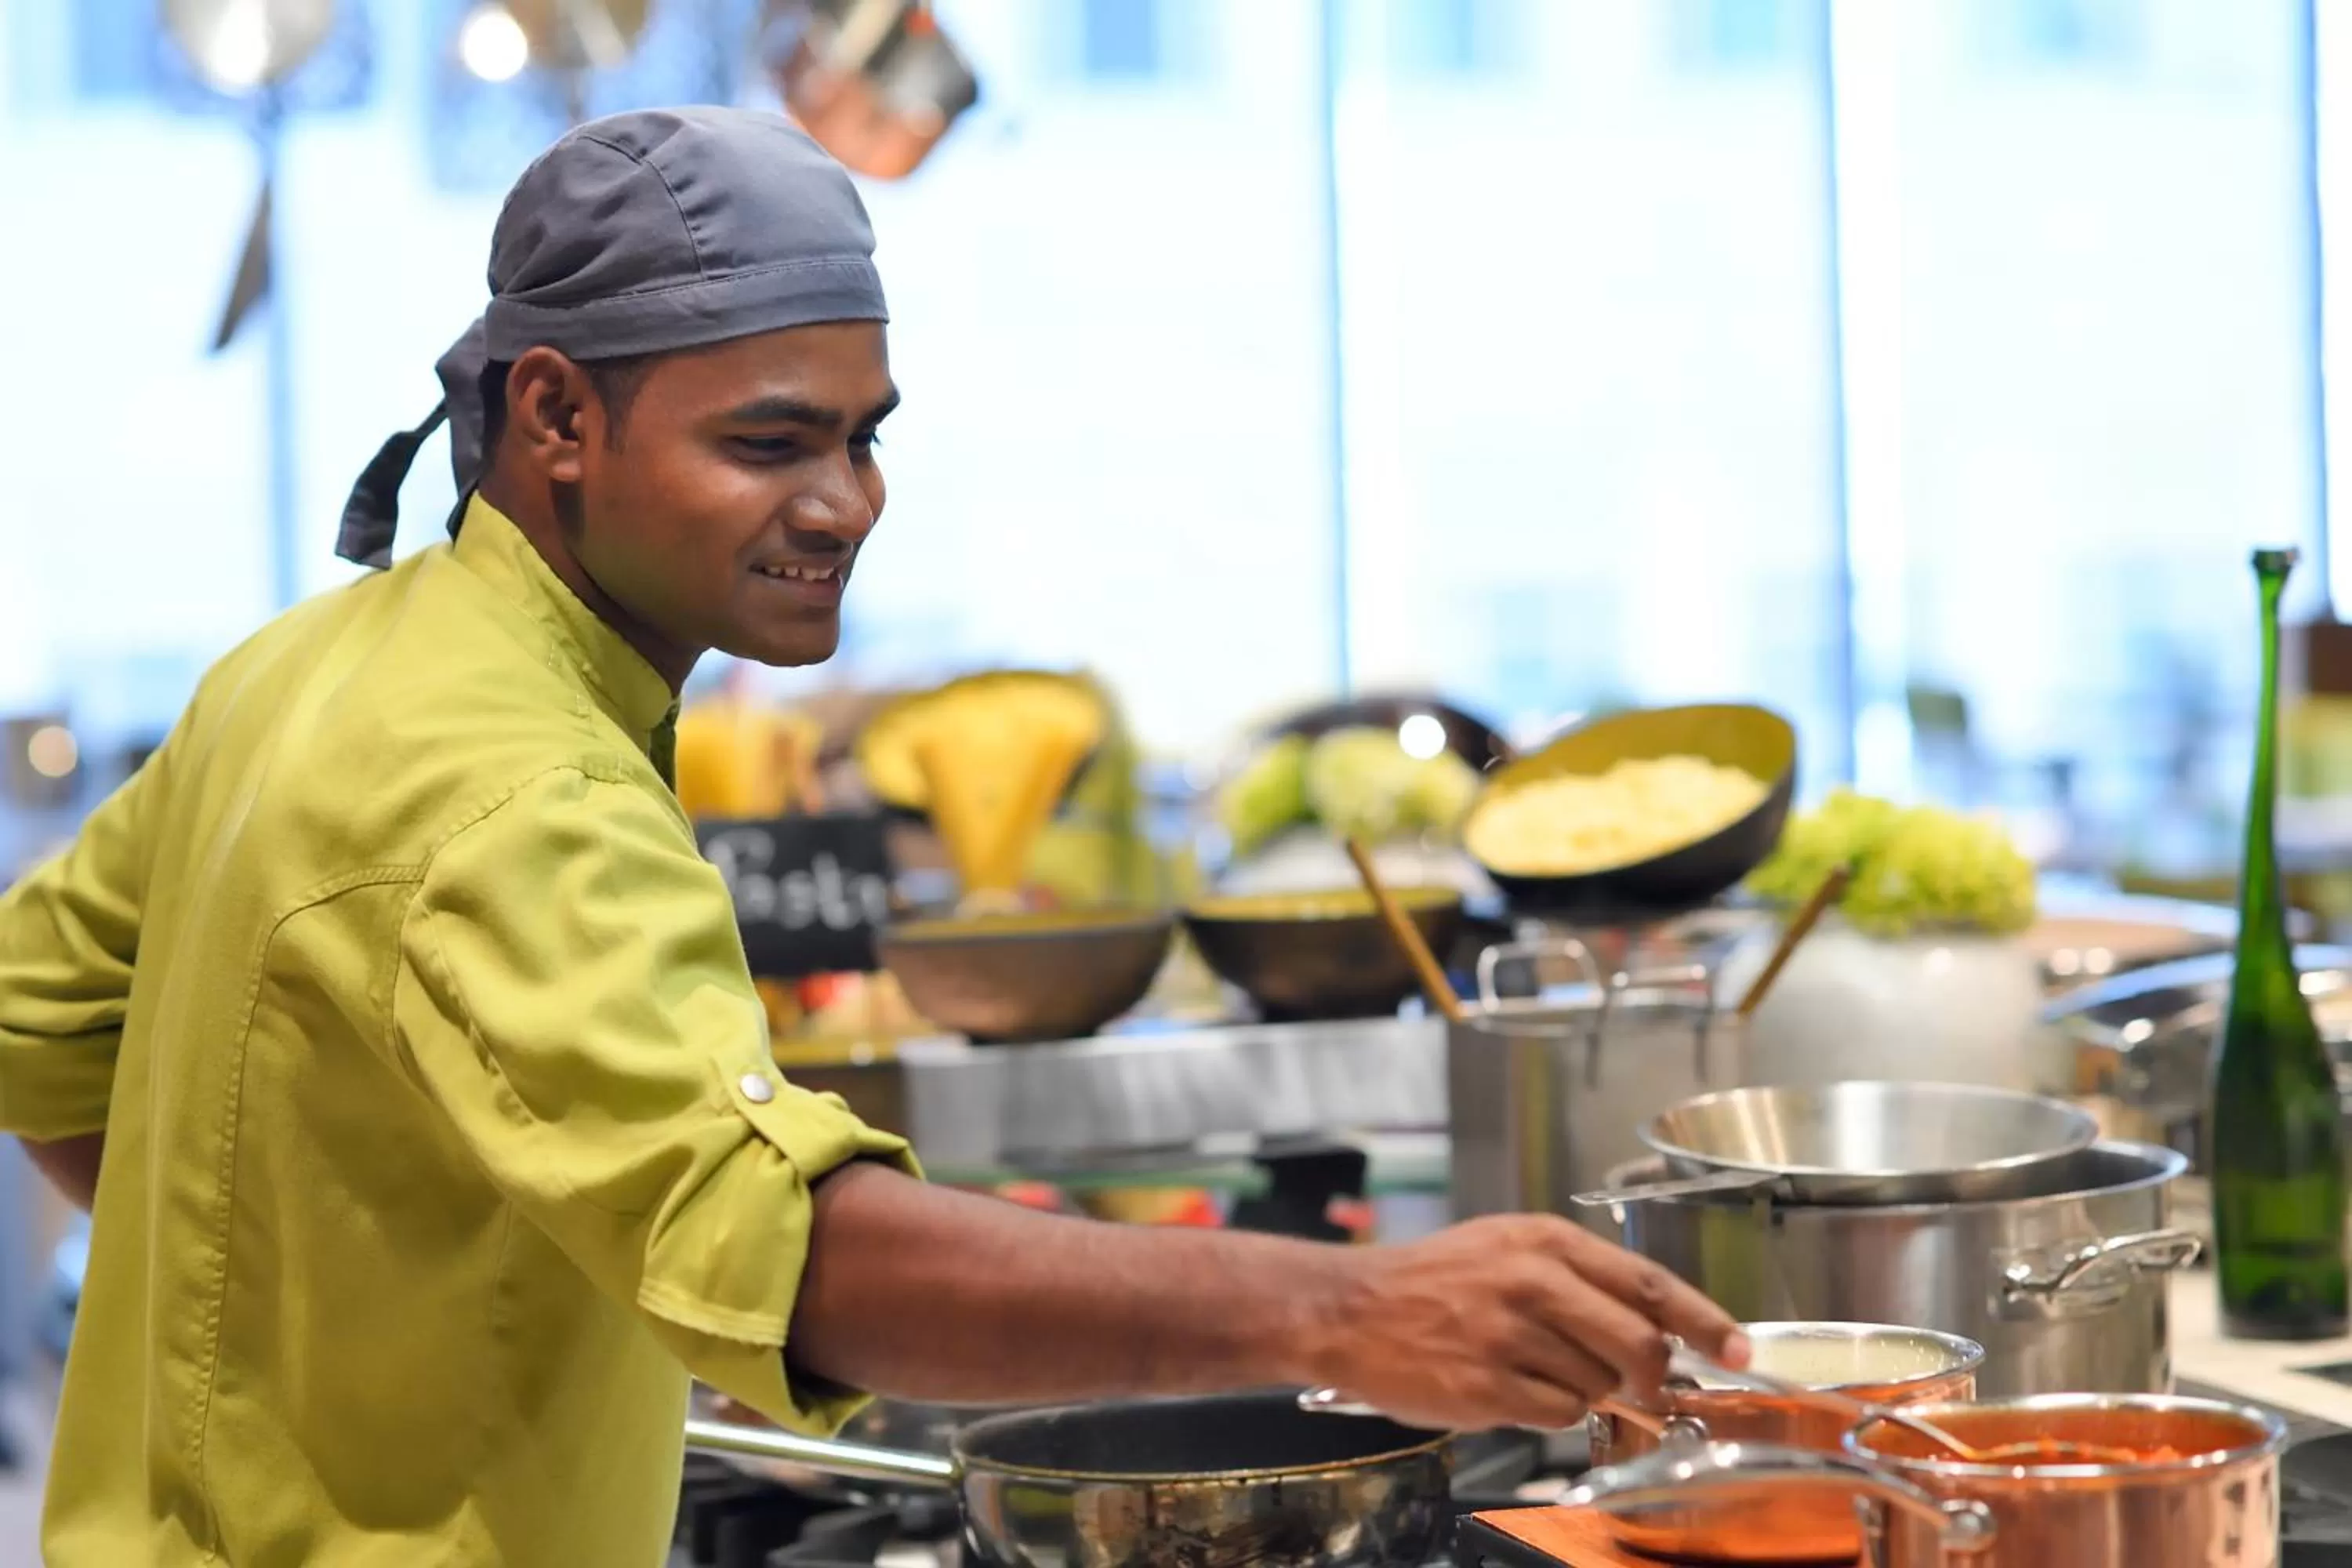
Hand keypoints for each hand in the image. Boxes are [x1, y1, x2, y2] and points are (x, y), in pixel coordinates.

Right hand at [1296, 1214, 1748, 1431]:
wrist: (1350, 1309)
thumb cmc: (1433, 1282)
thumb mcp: (1507, 1251)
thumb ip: (1579, 1283)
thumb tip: (1655, 1333)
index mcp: (1544, 1242)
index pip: (1648, 1282)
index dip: (1704, 1319)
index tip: (1740, 1348)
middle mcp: (1533, 1284)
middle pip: (1638, 1344)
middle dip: (1651, 1375)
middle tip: (1642, 1385)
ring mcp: (1510, 1337)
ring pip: (1598, 1385)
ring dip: (1582, 1389)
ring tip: (1532, 1367)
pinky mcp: (1489, 1386)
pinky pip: (1559, 1415)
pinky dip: (1549, 1411)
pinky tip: (1509, 1388)